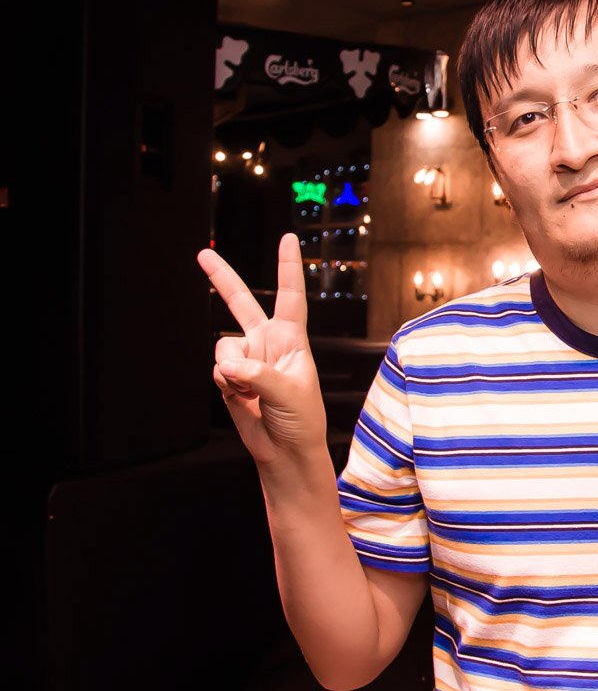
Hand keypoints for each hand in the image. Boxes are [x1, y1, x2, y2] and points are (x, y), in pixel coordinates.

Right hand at [197, 233, 327, 465]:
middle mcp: (268, 344)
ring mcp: (247, 360)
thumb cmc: (302, 421)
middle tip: (202, 255)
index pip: (290, 297)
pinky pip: (217, 370)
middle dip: (222, 279)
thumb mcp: (290, 393)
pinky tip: (242, 398)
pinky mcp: (230, 378)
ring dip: (234, 371)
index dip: (287, 267)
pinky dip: (226, 384)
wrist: (285, 451)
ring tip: (253, 391)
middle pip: (241, 304)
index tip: (288, 239)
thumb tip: (228, 364)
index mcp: (293, 340)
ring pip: (224, 348)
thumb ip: (258, 374)